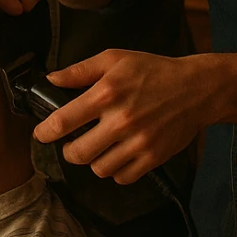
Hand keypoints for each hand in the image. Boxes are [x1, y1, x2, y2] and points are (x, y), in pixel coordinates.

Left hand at [32, 50, 207, 184]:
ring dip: (92, 160)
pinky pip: (122, 177)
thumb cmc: (153, 71)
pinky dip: (115, 170)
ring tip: (97, 147)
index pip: (63, 121)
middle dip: (68, 150)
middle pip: (77, 153)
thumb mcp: (114, 59)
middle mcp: (120, 120)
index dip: (45, 131)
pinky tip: (117, 154)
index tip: (41, 134)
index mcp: (106, 93)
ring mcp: (138, 142)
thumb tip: (52, 79)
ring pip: (99, 169)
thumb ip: (80, 70)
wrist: (195, 89)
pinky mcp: (152, 158)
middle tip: (71, 143)